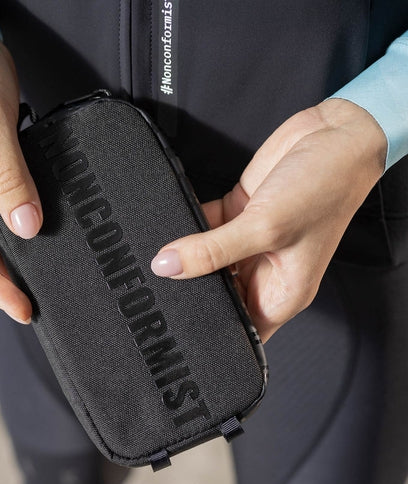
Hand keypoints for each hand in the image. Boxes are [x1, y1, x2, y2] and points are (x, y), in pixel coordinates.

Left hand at [150, 99, 386, 341]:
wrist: (335, 135)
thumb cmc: (326, 189)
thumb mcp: (266, 227)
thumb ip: (212, 250)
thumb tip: (168, 266)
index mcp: (282, 293)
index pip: (241, 330)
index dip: (213, 334)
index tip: (180, 327)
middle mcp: (265, 271)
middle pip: (217, 294)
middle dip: (192, 292)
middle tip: (162, 288)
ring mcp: (249, 242)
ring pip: (206, 260)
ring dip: (185, 257)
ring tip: (161, 256)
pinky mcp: (239, 214)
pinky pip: (204, 228)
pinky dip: (187, 226)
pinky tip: (172, 225)